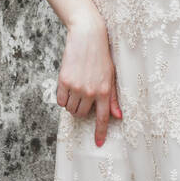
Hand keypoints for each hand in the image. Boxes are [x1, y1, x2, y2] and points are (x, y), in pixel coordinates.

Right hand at [56, 15, 121, 146]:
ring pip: (71, 109)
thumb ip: (113, 97)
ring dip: (72, 104)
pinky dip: (63, 99)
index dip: (100, 132)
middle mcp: (91, 91)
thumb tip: (118, 116)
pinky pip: (61, 101)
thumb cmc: (101, 56)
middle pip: (82, 114)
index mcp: (105, 91)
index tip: (98, 144)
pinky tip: (67, 87)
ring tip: (76, 89)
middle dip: (82, 109)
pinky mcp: (64, 81)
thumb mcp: (111, 76)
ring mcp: (77, 87)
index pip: (103, 118)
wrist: (88, 36)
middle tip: (83, 96)